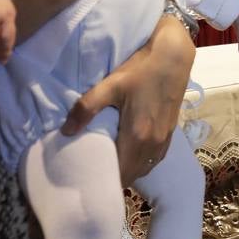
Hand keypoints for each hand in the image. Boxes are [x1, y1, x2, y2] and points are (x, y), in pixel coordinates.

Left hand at [62, 16, 194, 184]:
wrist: (172, 57)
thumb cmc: (141, 70)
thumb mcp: (110, 85)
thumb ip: (86, 108)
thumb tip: (65, 131)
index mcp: (136, 136)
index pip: (121, 174)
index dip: (105, 181)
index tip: (89, 180)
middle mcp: (152, 143)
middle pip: (133, 175)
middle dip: (115, 178)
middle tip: (96, 172)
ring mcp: (164, 139)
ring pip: (145, 169)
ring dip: (130, 171)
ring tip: (113, 165)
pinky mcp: (171, 133)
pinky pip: (155, 160)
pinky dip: (143, 163)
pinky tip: (133, 154)